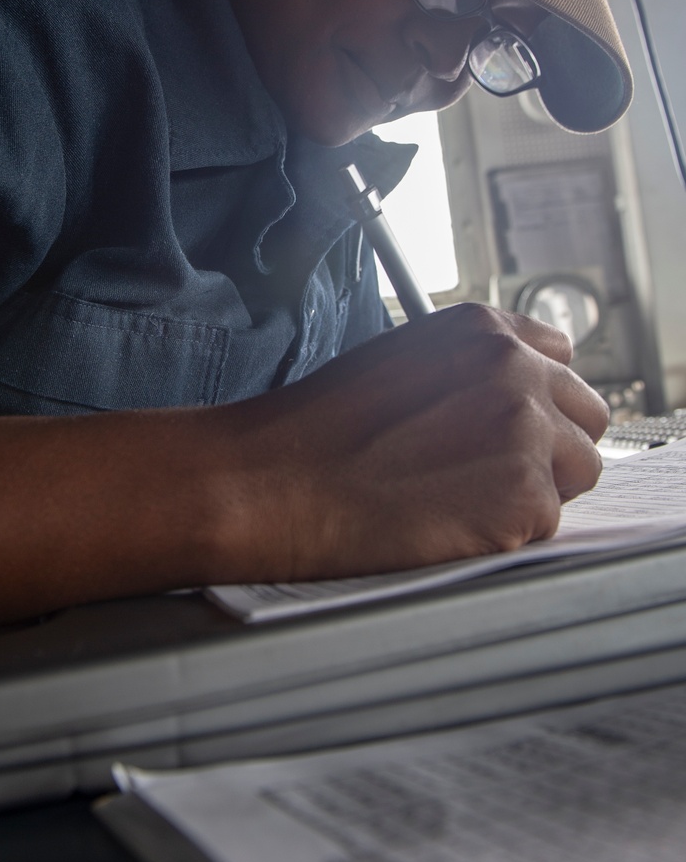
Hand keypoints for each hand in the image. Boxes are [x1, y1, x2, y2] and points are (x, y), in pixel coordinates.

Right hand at [215, 303, 608, 580]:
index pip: (560, 359)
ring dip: (535, 490)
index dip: (537, 401)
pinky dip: (506, 532)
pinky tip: (446, 521)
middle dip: (550, 448)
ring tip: (460, 497)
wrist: (273, 480)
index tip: (506, 427)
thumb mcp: (401, 362)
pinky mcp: (525, 497)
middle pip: (587, 416)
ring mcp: (526, 432)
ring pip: (580, 471)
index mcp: (484, 329)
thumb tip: (515, 400)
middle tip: (483, 473)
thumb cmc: (320, 430)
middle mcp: (515, 370)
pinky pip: (547, 524)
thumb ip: (469, 370)